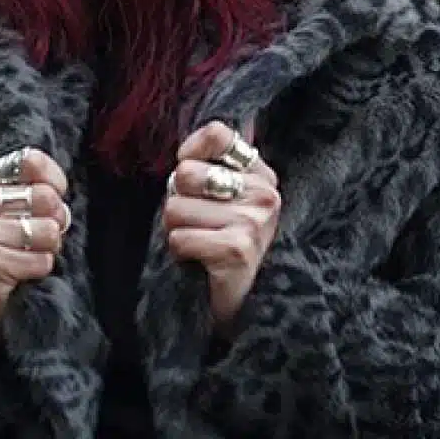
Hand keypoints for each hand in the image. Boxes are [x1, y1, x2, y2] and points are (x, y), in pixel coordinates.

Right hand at [0, 148, 69, 336]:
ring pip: (46, 230)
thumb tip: (58, 191)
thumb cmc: (12, 247)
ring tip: (31, 253)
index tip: (49, 201)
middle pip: (44, 196)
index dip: (54, 183)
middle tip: (41, 235)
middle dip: (54, 220)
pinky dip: (41, 268)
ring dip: (48, 247)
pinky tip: (24, 272)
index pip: (31, 161)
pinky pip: (40, 260)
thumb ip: (40, 185)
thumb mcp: (23, 206)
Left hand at [164, 121, 280, 329]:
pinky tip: (200, 261)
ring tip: (199, 243)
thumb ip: (213, 165)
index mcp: (261, 174)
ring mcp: (253, 221)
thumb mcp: (225, 199)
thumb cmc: (222, 243)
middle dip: (178, 200)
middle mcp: (264, 193)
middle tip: (196, 221)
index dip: (190, 152)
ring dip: (176, 229)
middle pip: (186, 172)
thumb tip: (200, 140)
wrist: (242, 305)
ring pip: (175, 207)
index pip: (218, 134)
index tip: (190, 179)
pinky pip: (179, 238)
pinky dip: (179, 252)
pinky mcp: (237, 249)